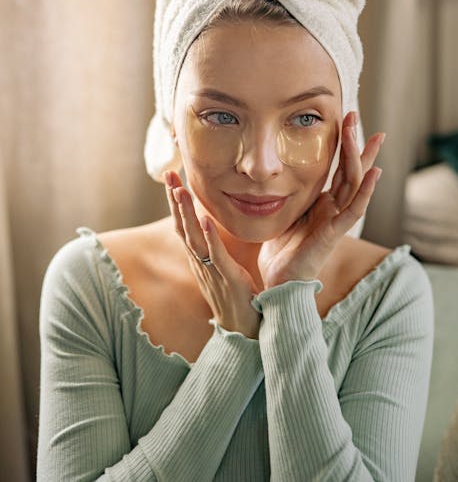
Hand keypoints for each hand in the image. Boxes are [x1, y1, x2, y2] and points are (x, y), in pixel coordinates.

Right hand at [164, 171, 260, 338]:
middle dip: (174, 199)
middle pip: (181, 226)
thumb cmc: (235, 296)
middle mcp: (199, 261)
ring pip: (193, 238)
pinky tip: (206, 219)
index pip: (182, 224)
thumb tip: (212, 222)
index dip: (175, 201)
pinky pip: (216, 255)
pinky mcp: (227, 278)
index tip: (171, 176)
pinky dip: (210, 236)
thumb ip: (215, 245)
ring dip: (186, 213)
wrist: (244, 328)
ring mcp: (210, 270)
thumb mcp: (222, 265)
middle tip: (168, 173)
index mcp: (199, 256)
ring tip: (180, 190)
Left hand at [257, 112, 384, 288]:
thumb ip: (291, 194)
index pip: (338, 169)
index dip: (344, 146)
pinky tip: (374, 173)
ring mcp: (336, 220)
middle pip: (350, 170)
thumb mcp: (284, 212)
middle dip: (356, 143)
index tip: (346, 121)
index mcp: (322, 203)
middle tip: (356, 115)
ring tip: (368, 135)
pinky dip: (365, 191)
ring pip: (354, 183)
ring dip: (360, 158)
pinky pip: (354, 209)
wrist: (279, 281)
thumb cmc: (281, 250)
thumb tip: (280, 171)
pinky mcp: (334, 233)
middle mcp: (333, 208)